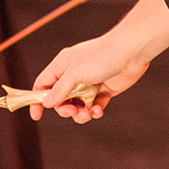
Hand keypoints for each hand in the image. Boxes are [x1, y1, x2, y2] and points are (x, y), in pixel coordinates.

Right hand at [30, 37, 148, 122]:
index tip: (37, 116)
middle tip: (73, 111)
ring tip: (88, 114)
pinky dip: (94, 112)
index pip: (43, 84)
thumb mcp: (75, 73)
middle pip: (60, 100)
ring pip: (77, 106)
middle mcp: (74, 75)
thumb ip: (60, 89)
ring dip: (80, 114)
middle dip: (65, 109)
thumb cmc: (101, 57)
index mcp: (62, 66)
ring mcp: (89, 84)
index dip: (37, 100)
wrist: (131, 52)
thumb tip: (47, 102)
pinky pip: (93, 107)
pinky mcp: (103, 91)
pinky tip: (99, 111)